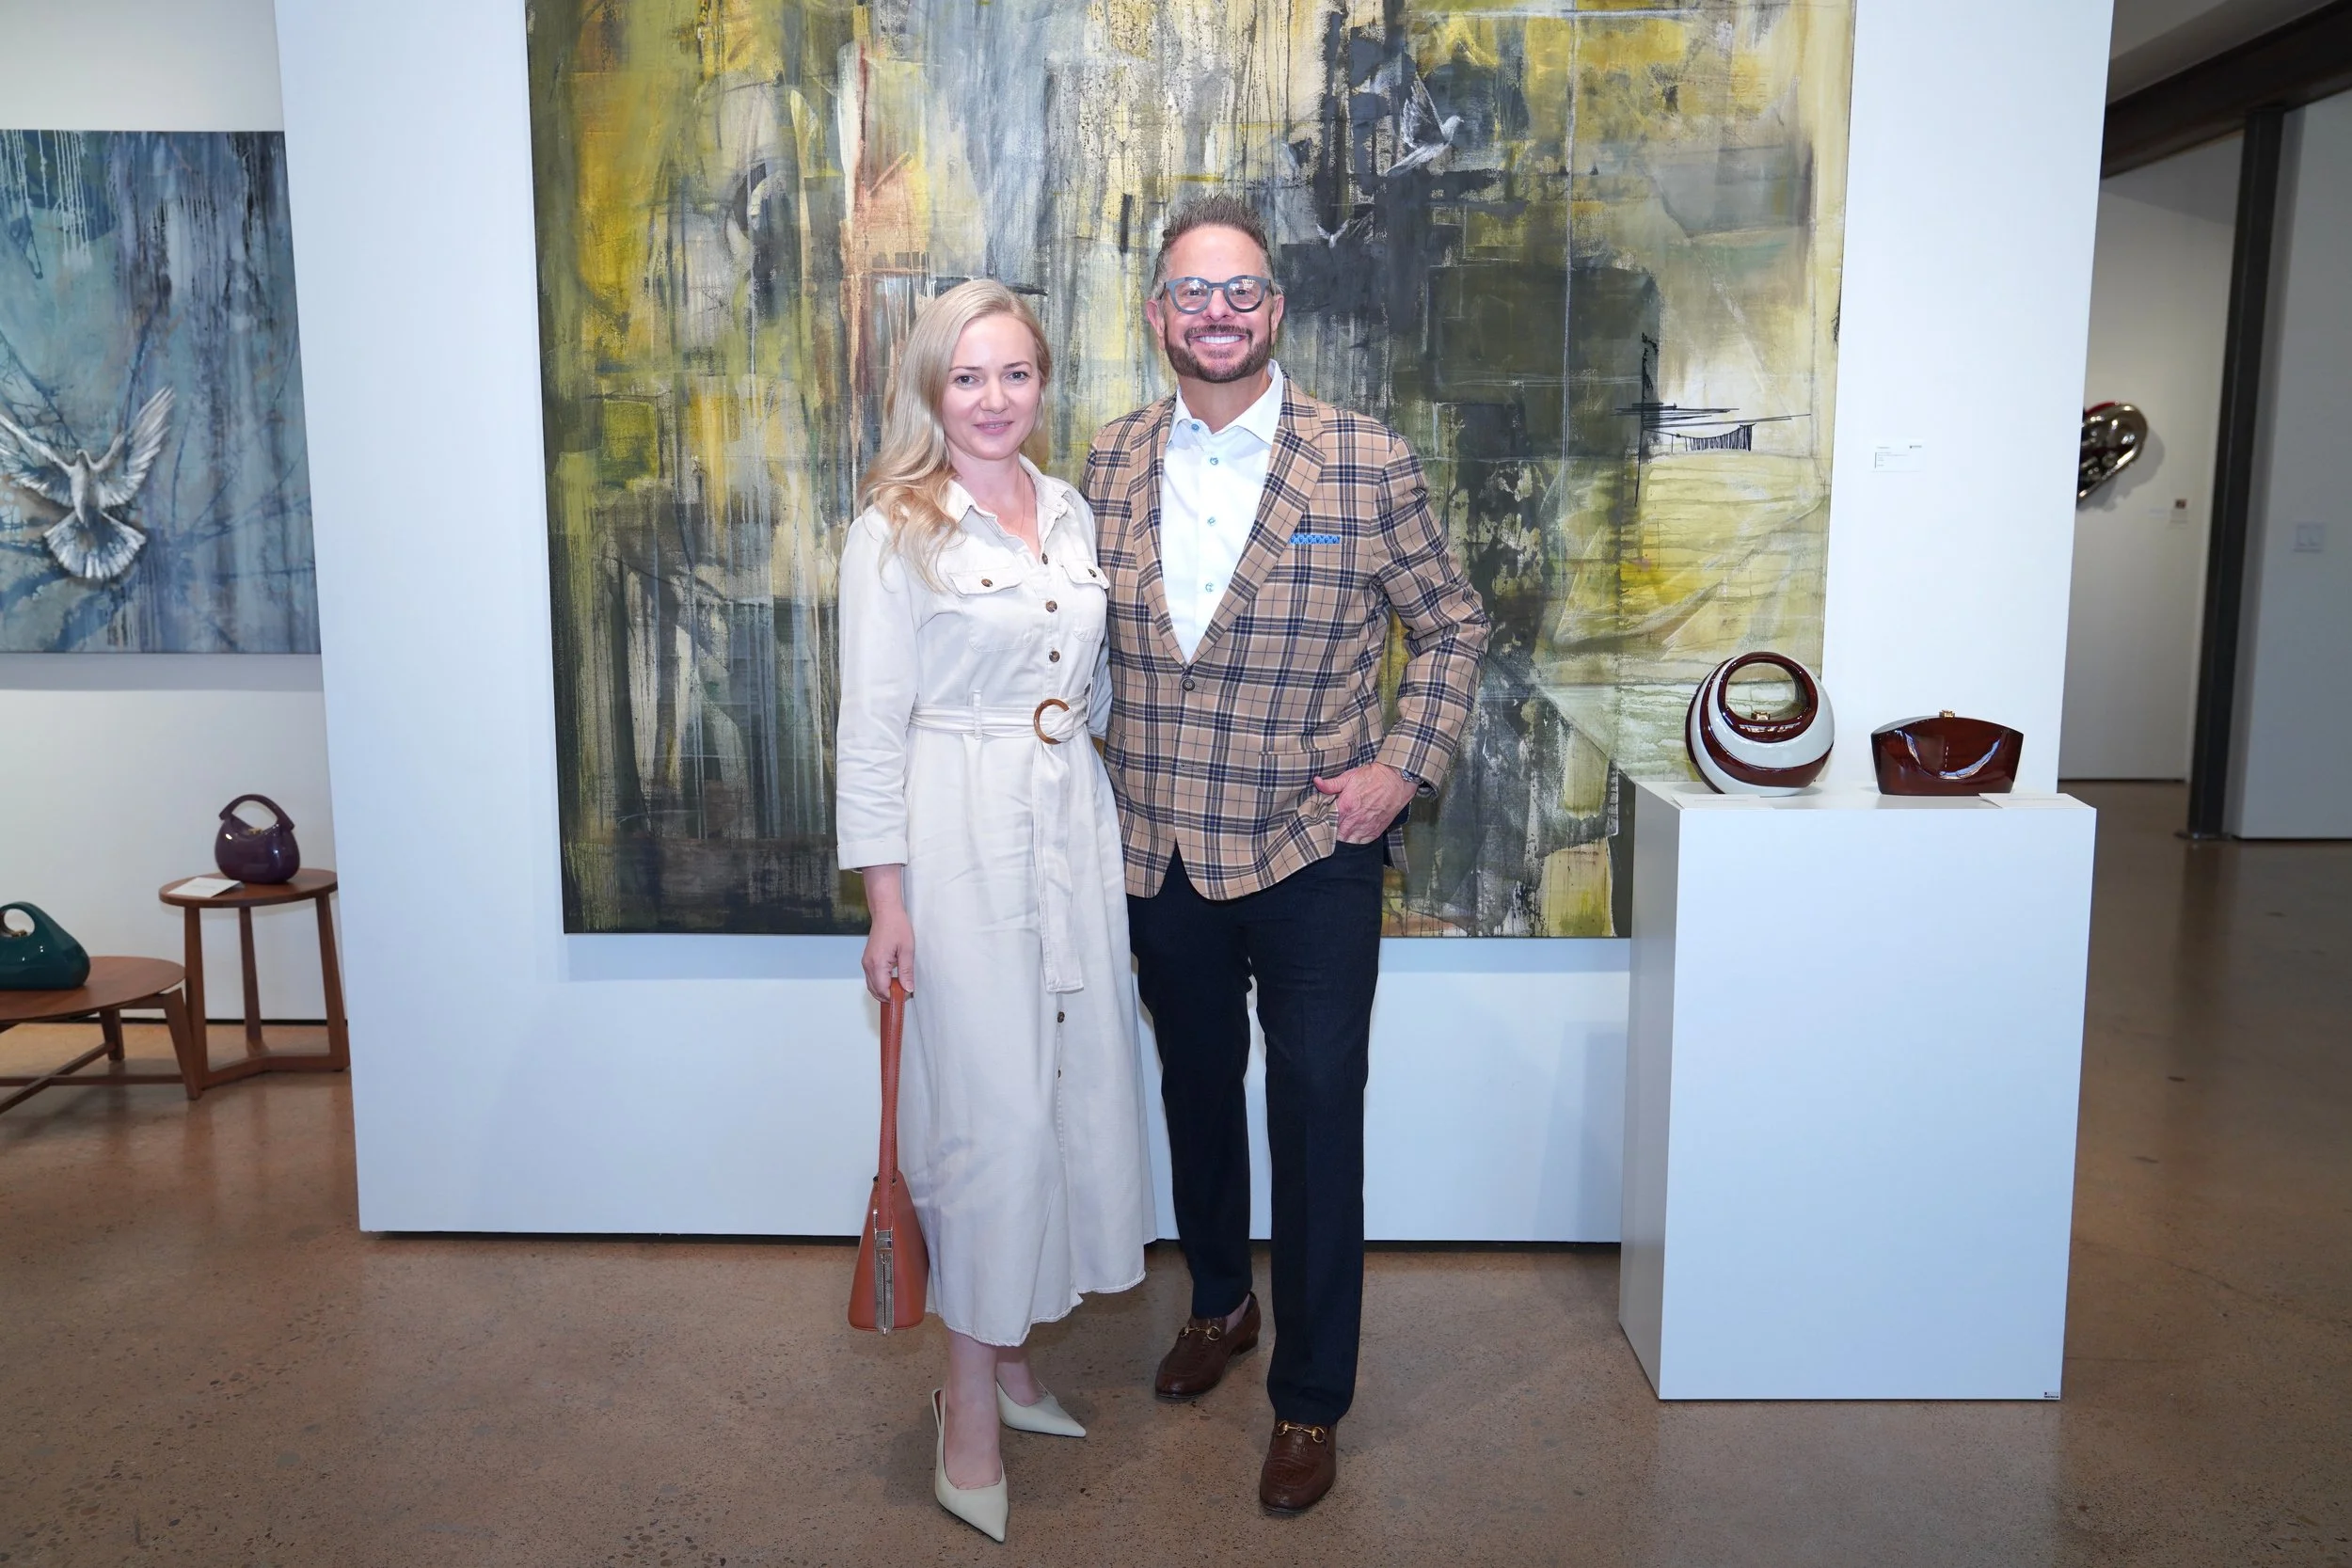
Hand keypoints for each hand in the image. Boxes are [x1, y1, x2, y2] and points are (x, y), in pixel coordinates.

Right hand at [859, 865, 913, 999]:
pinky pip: (872, 978)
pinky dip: (881, 983)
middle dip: (889, 996)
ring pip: (872, 986)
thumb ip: (906, 972)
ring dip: (885, 990)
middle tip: (905, 992)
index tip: (907, 995)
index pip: (883, 990)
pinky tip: (893, 979)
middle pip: (875, 991)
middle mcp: (868, 965)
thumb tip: (908, 989)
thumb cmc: (897, 926)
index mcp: (877, 964)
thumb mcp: (907, 950)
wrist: (886, 912)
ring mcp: (866, 963)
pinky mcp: (867, 960)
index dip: (895, 996)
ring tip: (901, 986)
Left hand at [1311, 761, 1416, 843]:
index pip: (1328, 821)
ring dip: (1343, 838)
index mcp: (1346, 805)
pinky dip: (1356, 840)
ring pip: (1349, 841)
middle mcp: (1355, 819)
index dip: (1324, 821)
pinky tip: (1353, 835)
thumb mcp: (1350, 776)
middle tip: (1330, 827)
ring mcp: (1366, 826)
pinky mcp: (1376, 830)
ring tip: (1341, 832)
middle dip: (1332, 832)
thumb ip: (1331, 784)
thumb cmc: (1374, 776)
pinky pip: (1362, 841)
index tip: (1322, 819)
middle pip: (1337, 834)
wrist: (1397, 780)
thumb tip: (1316, 782)